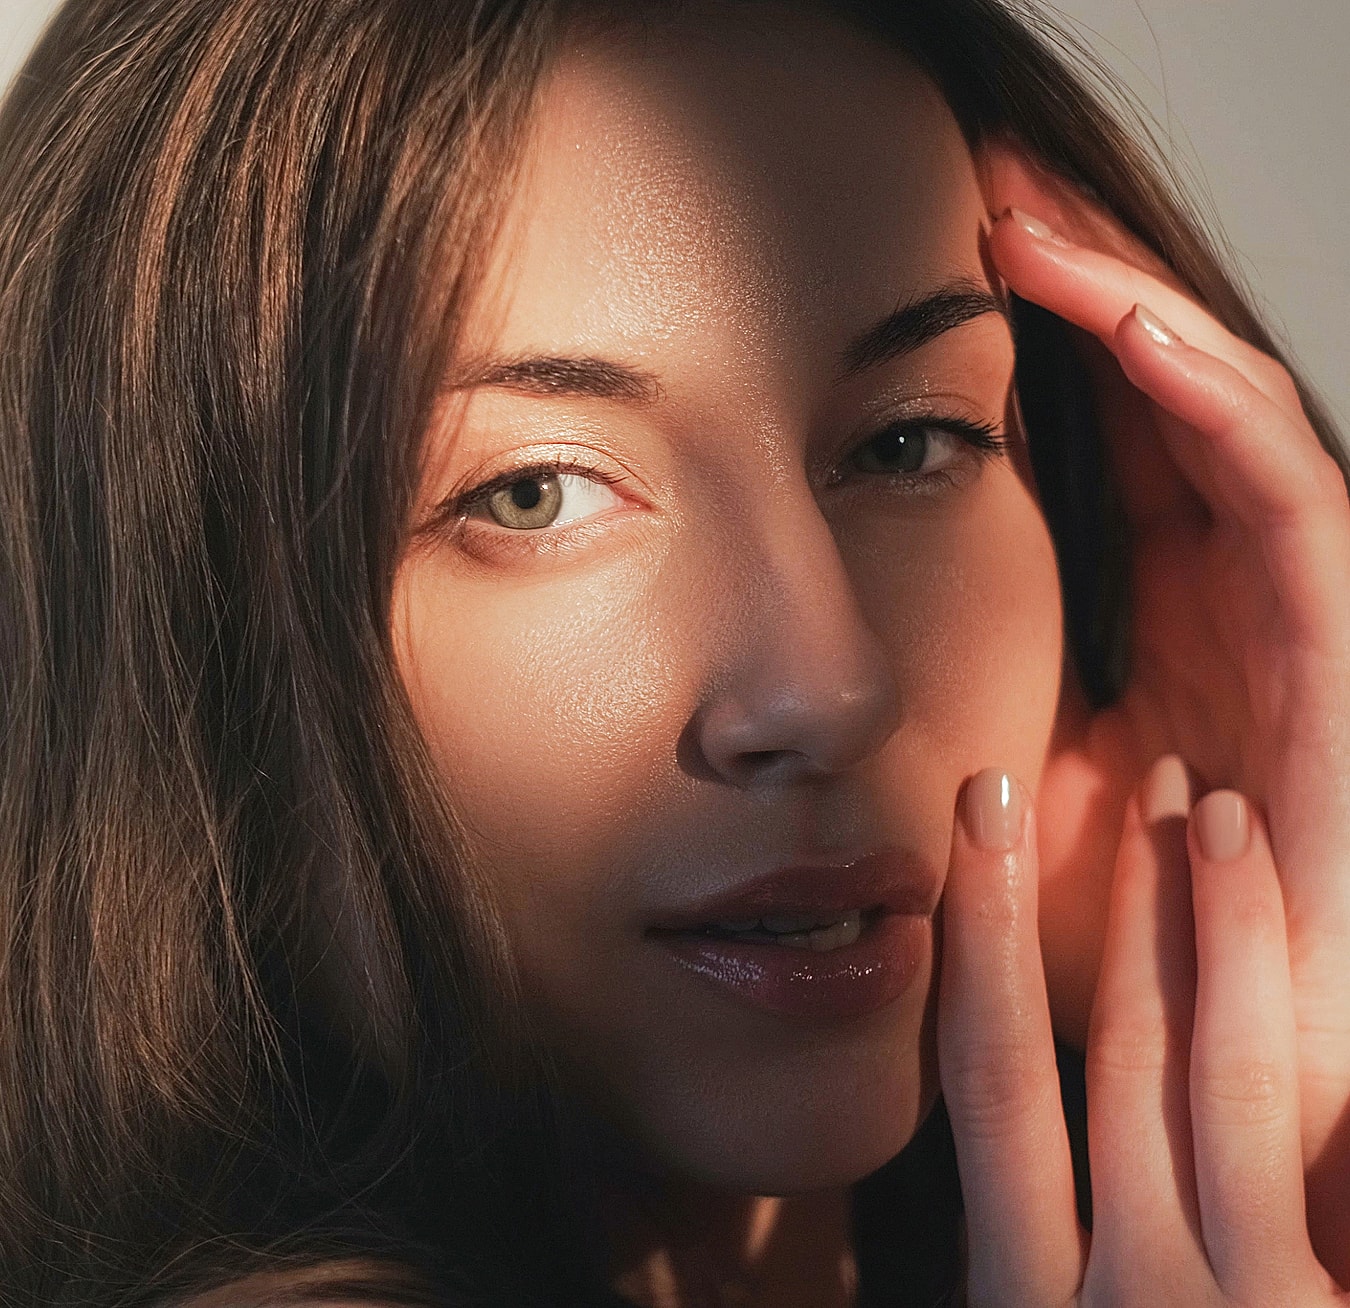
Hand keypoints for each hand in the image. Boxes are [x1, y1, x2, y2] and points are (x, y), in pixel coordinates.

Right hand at [938, 761, 1345, 1303]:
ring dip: (1204, 915)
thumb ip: (1042, 1263)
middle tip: (1076, 775)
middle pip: (1099, 1050)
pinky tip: (1278, 888)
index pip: (990, 1086)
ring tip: (1206, 802)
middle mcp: (1112, 1291)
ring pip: (1207, 1064)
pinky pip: (1288, 1108)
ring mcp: (1223, 1303)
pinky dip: (1271, 980)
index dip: (981, 945)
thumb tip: (1009, 1183)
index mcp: (1024, 1300)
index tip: (976, 831)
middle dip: (1093, 898)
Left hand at [976, 146, 1349, 1278]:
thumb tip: (831, 636)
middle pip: (1159, 395)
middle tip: (981, 181)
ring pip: (1225, 418)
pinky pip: (1293, 503)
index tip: (924, 251)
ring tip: (1032, 221)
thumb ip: (953, 703)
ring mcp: (1283, 618)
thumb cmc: (1093, 949)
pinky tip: (1129, 328)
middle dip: (1081, 279)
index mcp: (1147, 615)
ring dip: (1138, 309)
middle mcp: (1221, 597)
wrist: (1194, 1077)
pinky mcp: (1330, 662)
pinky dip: (1217, 409)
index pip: (1098, 432)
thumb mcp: (995, 799)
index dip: (1029, 335)